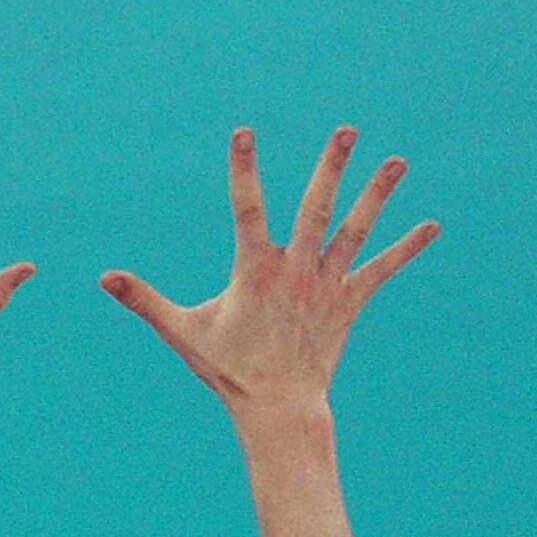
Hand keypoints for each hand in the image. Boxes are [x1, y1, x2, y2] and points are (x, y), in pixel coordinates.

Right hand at [101, 127, 439, 410]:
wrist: (277, 407)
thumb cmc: (227, 368)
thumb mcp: (182, 331)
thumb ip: (145, 300)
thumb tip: (104, 278)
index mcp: (255, 270)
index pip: (247, 208)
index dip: (243, 169)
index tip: (244, 133)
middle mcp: (297, 270)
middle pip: (317, 207)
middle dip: (332, 166)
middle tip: (346, 130)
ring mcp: (327, 285)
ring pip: (356, 230)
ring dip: (377, 193)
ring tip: (397, 160)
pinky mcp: (349, 302)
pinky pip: (381, 269)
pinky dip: (406, 248)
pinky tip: (432, 226)